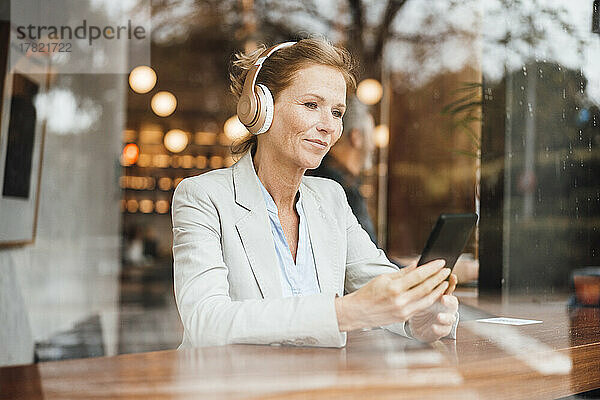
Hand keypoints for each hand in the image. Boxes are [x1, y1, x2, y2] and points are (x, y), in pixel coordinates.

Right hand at [335, 259, 450, 331]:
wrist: (357, 312)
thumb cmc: (368, 293)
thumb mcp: (383, 278)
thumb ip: (403, 272)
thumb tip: (417, 264)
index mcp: (394, 288)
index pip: (418, 275)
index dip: (432, 268)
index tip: (441, 262)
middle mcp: (400, 300)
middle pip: (426, 287)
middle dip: (438, 278)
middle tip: (447, 270)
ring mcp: (403, 311)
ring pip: (427, 299)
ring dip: (438, 290)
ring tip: (445, 282)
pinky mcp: (404, 318)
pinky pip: (421, 307)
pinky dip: (430, 300)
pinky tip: (435, 293)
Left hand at [407, 276, 458, 342]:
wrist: (416, 325)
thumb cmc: (418, 306)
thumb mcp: (417, 292)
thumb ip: (419, 281)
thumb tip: (415, 264)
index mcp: (440, 295)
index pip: (448, 287)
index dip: (451, 282)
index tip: (451, 277)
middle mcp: (445, 307)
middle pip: (452, 302)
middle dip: (449, 300)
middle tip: (443, 299)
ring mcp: (444, 319)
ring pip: (451, 318)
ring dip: (446, 317)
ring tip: (439, 316)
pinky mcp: (441, 330)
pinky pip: (443, 330)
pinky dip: (439, 329)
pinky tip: (434, 327)